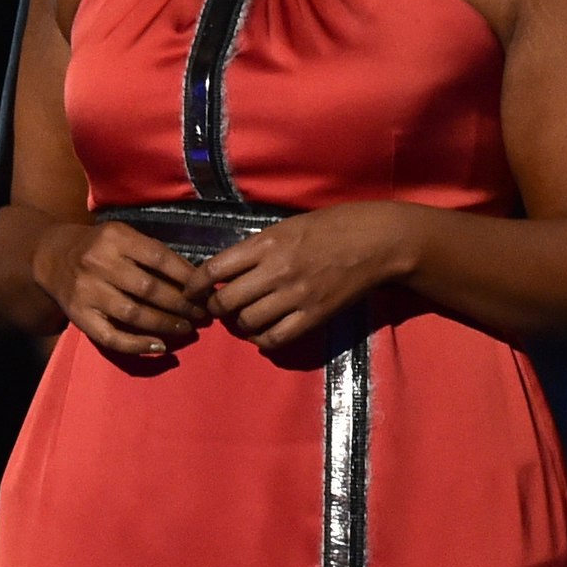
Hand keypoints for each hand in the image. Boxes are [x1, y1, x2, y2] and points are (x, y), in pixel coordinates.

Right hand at [31, 220, 209, 355]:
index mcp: (115, 238)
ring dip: (165, 324)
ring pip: (134, 314)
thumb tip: (194, 278)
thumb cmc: (98, 247)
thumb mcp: (121, 236)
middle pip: (149, 288)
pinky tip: (160, 346)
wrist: (52, 257)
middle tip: (202, 314)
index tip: (204, 290)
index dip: (186, 276)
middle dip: (181, 304)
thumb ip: (150, 253)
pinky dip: (138, 345)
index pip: (159, 257)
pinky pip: (111, 337)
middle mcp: (99, 263)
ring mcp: (87, 291)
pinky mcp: (78, 316)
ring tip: (186, 328)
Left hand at [202, 202, 420, 349]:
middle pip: (226, 302)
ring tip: (243, 318)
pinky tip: (262, 333)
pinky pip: (275, 339)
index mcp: (266, 243)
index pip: (214, 269)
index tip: (191, 291)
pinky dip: (261, 340)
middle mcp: (276, 271)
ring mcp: (295, 296)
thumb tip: (224, 269)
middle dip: (214, 308)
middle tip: (216, 307)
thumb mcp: (285, 226)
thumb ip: (254, 248)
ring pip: (247, 323)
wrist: (374, 241)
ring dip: (239, 324)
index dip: (195, 285)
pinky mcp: (313, 316)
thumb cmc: (328, 226)